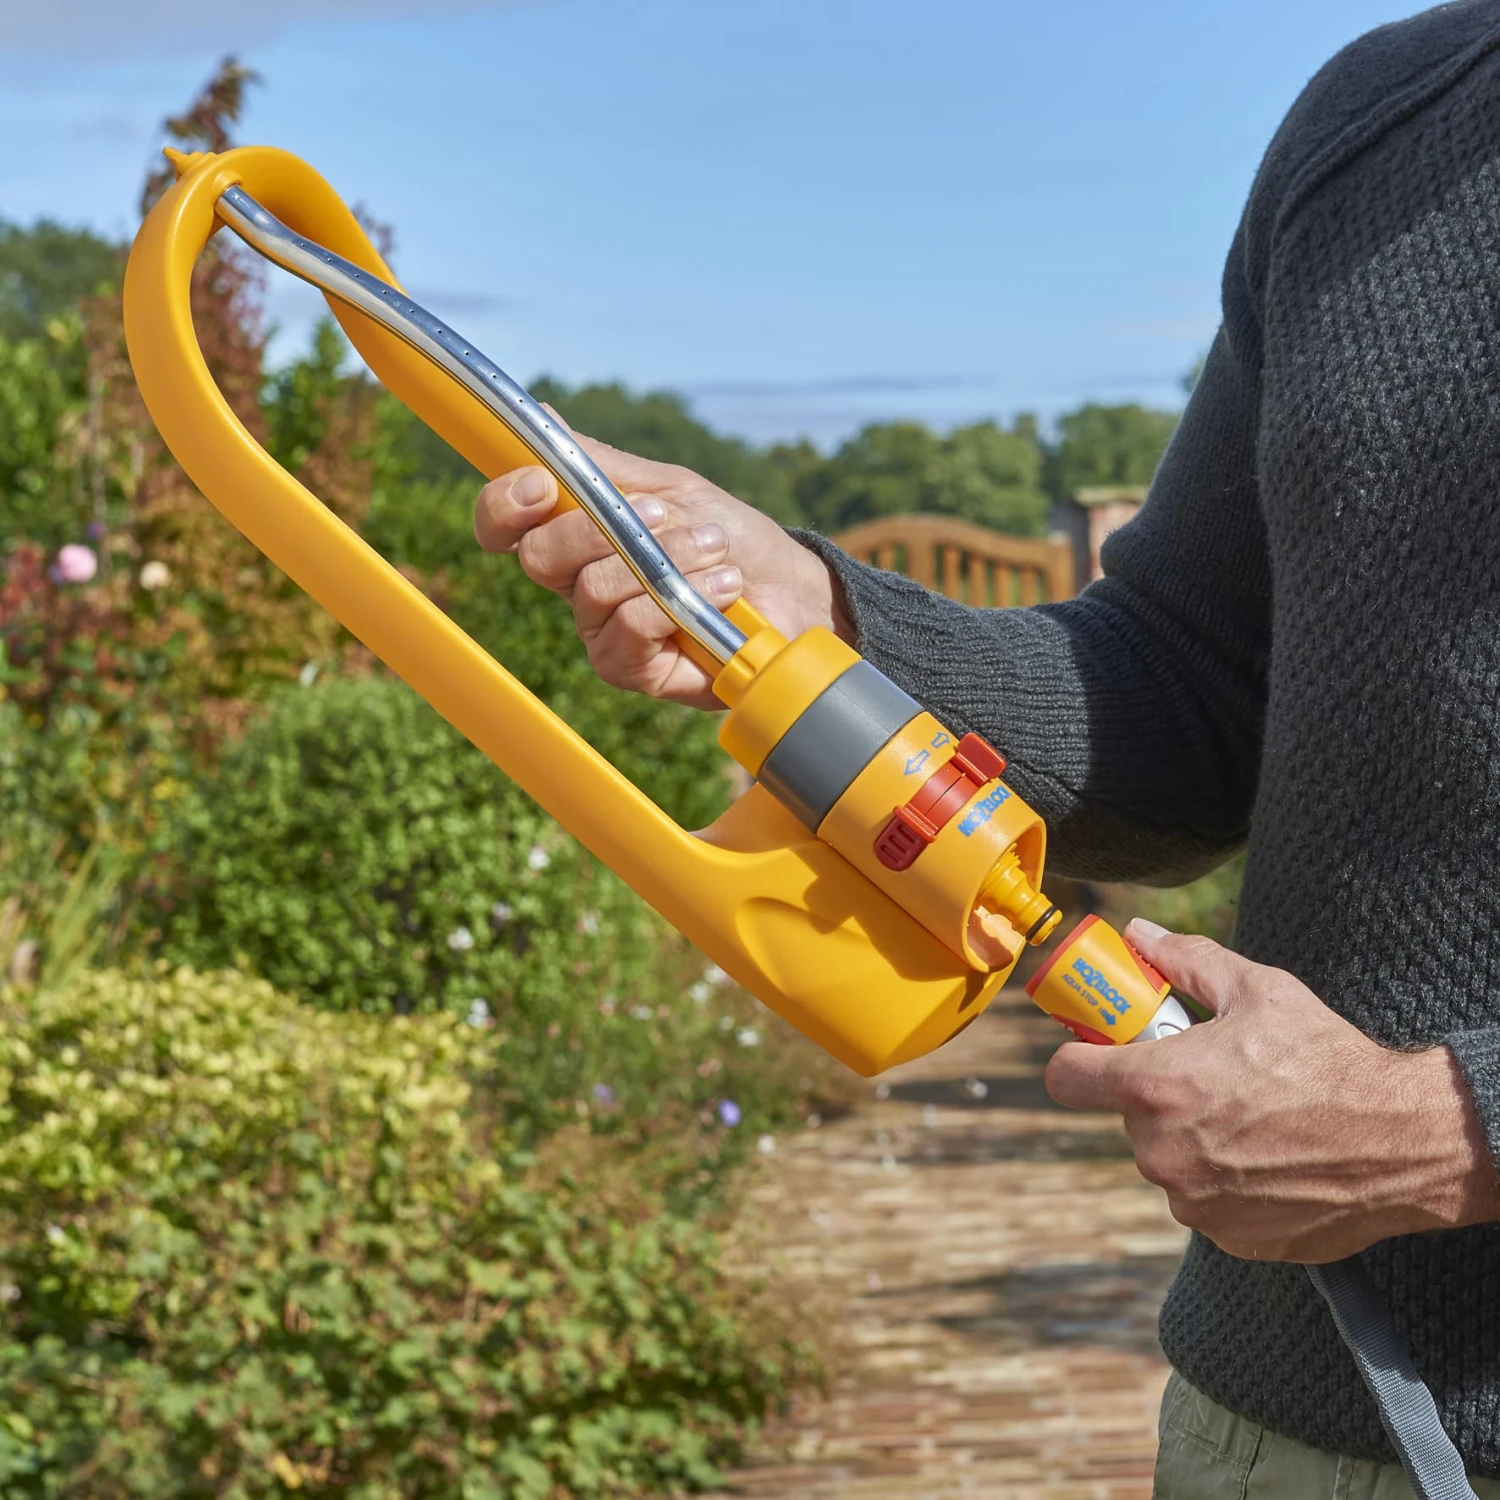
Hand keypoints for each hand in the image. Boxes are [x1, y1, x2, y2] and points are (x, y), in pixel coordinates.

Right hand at [473, 423, 851, 709]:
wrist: (792, 590)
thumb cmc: (730, 538)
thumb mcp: (671, 488)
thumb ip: (604, 466)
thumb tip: (542, 414)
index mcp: (575, 537)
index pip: (505, 526)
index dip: (505, 504)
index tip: (542, 483)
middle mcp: (577, 586)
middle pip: (538, 557)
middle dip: (598, 528)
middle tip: (664, 515)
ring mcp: (602, 632)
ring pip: (595, 590)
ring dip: (665, 560)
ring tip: (716, 552)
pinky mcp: (633, 669)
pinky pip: (629, 630)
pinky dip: (679, 600)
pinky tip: (722, 591)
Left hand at [1045, 919, 1499, 1262]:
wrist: (1403, 1142)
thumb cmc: (1329, 1062)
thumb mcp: (1257, 991)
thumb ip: (1186, 961)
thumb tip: (1141, 935)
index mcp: (1155, 1087)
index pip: (1066, 1077)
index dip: (1080, 1058)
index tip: (1098, 1050)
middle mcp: (1162, 1151)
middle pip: (1130, 1116)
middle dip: (1160, 1097)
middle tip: (1212, 1079)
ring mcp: (1192, 1201)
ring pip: (1168, 1161)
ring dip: (1193, 1142)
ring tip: (1252, 1120)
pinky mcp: (1227, 1237)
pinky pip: (1205, 1202)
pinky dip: (1227, 1184)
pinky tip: (1271, 1160)